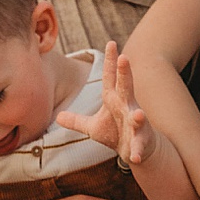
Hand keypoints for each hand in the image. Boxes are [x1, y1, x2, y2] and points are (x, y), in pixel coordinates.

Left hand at [57, 42, 159, 168]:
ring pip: (138, 116)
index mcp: (114, 99)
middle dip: (125, 73)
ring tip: (137, 115)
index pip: (111, 78)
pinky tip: (135, 157)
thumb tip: (57, 116)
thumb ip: (77, 120)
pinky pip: (139, 145)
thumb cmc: (116, 133)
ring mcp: (136, 124)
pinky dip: (137, 151)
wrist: (138, 151)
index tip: (112, 43)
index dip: (111, 61)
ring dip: (138, 116)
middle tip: (124, 57)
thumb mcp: (93, 126)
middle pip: (126, 87)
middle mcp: (127, 107)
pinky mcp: (141, 141)